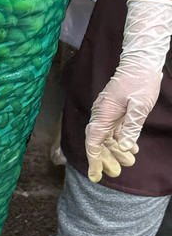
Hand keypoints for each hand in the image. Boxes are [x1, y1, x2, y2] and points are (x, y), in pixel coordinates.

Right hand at [85, 0, 171, 182]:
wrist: (141, 60)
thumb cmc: (140, 80)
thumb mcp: (140, 105)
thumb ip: (131, 126)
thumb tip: (124, 146)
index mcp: (103, 113)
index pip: (93, 141)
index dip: (94, 159)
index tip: (96, 175)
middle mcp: (101, 114)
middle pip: (98, 142)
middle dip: (106, 159)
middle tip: (117, 172)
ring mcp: (108, 112)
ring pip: (107, 137)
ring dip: (116, 151)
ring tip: (129, 162)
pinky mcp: (115, 110)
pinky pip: (115, 129)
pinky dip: (121, 140)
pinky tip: (130, 149)